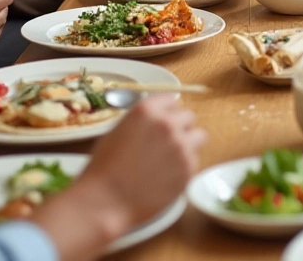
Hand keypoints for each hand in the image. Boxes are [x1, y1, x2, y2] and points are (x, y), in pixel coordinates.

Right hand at [65, 95, 204, 226]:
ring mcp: (181, 146)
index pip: (171, 100)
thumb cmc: (103, 168)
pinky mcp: (189, 168)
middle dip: (180, 128)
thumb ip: (142, 122)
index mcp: (146, 110)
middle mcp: (167, 123)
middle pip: (188, 117)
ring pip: (199, 136)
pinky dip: (185, 166)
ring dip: (189, 144)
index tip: (164, 122)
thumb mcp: (117, 131)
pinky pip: (195, 160)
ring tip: (171, 159)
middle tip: (167, 144)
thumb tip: (157, 120)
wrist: (105, 201)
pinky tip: (168, 175)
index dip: (167, 113)